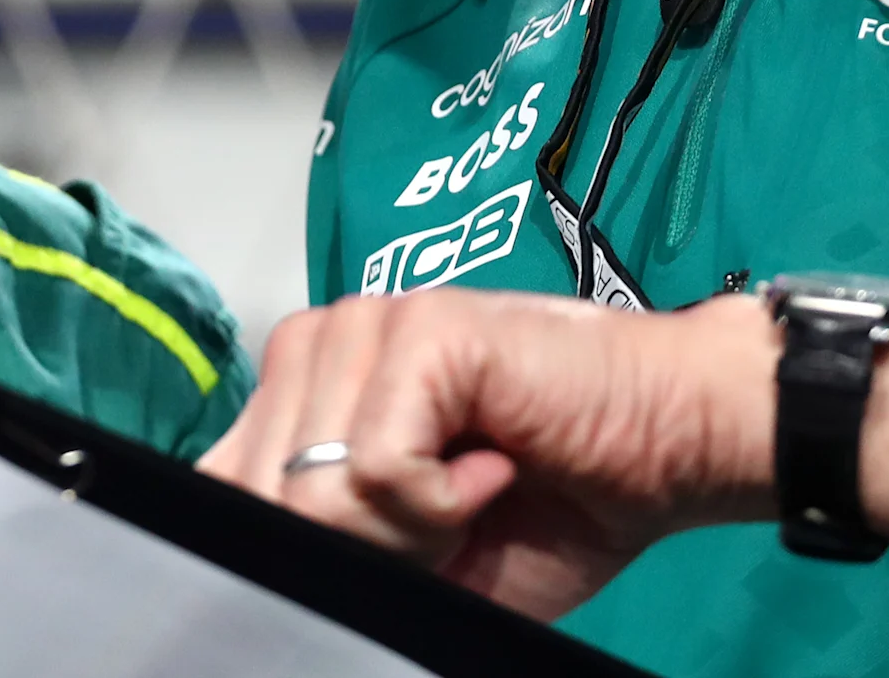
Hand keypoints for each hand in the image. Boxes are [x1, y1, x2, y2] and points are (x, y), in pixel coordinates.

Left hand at [199, 289, 784, 618]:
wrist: (668, 449)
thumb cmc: (552, 503)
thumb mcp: (411, 550)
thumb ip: (319, 542)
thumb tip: (245, 565)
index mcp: (308, 389)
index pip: (220, 486)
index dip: (293, 549)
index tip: (399, 549)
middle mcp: (323, 341)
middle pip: (262, 498)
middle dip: (360, 546)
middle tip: (451, 520)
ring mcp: (368, 323)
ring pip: (313, 489)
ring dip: (406, 528)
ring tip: (478, 488)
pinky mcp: (421, 329)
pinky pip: (377, 468)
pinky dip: (441, 504)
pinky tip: (498, 468)